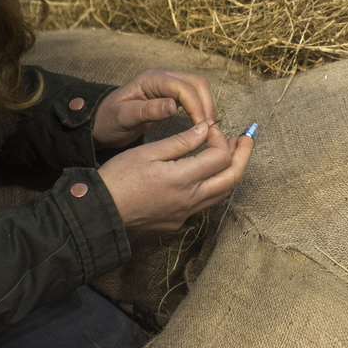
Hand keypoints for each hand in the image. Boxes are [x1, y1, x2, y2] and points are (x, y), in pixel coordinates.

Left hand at [92, 69, 215, 148]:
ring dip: (207, 105)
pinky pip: (193, 96)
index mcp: (151, 79)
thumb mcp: (124, 117)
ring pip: (198, 88)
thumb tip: (174, 106)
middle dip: (206, 104)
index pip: (183, 87)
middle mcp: (162, 77)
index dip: (196, 105)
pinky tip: (201, 124)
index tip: (202, 127)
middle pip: (197, 82)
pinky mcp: (171, 94)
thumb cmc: (108, 121)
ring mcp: (167, 84)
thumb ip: (148, 110)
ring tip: (208, 128)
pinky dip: (201, 107)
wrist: (99, 123)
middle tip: (209, 128)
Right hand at [97, 122, 252, 230]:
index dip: (219, 137)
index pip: (220, 156)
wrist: (99, 211)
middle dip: (243, 155)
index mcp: (183, 179)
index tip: (209, 127)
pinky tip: (207, 172)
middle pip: (232, 178)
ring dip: (231, 170)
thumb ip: (181, 141)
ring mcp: (186, 213)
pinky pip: (205, 202)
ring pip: (221, 193)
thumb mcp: (149, 152)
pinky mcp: (178, 221)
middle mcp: (190, 200)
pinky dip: (213, 184)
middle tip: (247, 137)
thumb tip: (206, 129)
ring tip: (232, 151)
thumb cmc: (119, 177)